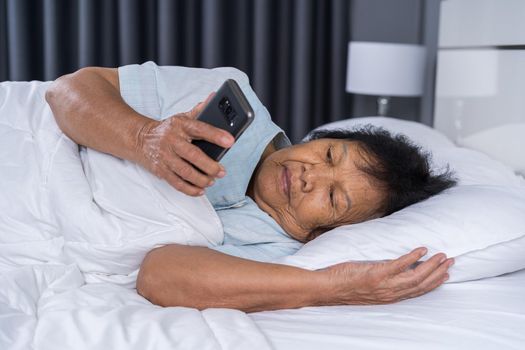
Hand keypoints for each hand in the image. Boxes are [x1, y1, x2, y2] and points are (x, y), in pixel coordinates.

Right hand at [136, 93, 234, 195]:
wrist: (139, 139)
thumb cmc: (167, 129)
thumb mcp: (181, 117)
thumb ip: (199, 110)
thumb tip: (214, 97)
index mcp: (180, 126)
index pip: (200, 129)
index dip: (216, 135)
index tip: (230, 141)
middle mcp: (172, 141)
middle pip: (193, 155)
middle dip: (210, 166)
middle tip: (222, 171)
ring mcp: (165, 157)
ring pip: (185, 172)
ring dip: (201, 179)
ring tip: (212, 181)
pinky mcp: (160, 170)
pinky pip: (176, 183)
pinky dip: (190, 189)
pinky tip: (200, 190)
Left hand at [321, 247, 453, 304]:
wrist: (327, 288)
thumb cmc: (344, 286)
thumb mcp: (368, 288)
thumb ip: (382, 282)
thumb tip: (391, 270)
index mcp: (389, 296)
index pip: (417, 291)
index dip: (433, 283)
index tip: (445, 274)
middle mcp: (390, 293)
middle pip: (421, 284)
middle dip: (438, 273)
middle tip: (450, 261)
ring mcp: (384, 285)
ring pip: (415, 277)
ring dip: (430, 265)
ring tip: (441, 255)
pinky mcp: (376, 274)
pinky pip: (399, 265)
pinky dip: (412, 258)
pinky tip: (421, 250)